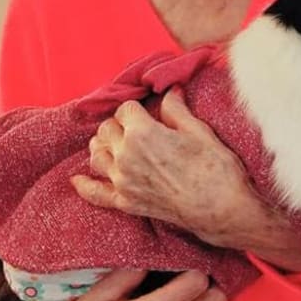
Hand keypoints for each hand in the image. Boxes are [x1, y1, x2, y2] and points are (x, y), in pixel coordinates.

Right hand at [34, 269, 224, 300]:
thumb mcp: (98, 291)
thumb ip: (130, 271)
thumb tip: (156, 251)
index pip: (197, 282)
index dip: (193, 265)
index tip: (183, 259)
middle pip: (216, 300)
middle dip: (209, 281)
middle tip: (192, 270)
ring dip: (209, 297)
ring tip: (192, 285)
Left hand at [73, 87, 300, 271]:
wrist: (222, 209)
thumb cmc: (216, 169)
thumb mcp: (200, 131)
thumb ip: (177, 110)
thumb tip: (171, 92)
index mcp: (143, 133)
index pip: (125, 109)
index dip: (138, 108)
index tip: (148, 111)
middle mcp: (126, 156)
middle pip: (107, 130)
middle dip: (120, 124)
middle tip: (138, 127)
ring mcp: (123, 182)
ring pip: (96, 156)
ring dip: (103, 146)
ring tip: (116, 144)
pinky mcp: (126, 203)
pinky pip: (95, 194)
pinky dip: (85, 185)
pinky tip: (78, 179)